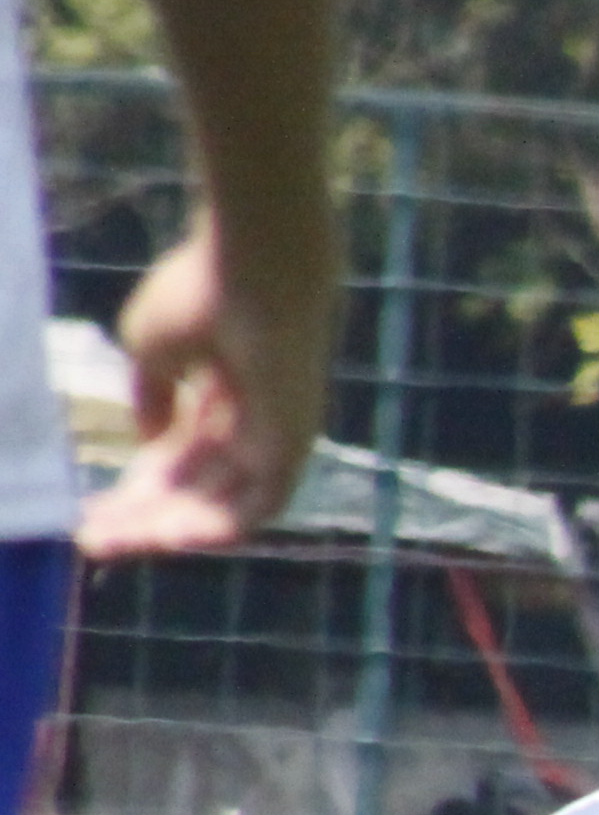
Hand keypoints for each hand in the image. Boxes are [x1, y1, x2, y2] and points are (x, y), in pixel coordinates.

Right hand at [78, 224, 326, 559]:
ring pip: (218, 505)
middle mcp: (250, 423)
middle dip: (141, 517)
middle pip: (193, 489)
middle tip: (93, 539)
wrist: (254, 272)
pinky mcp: (293, 448)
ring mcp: (274, 438)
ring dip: (164, 529)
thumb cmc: (203, 294)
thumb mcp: (154, 348)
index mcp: (221, 395)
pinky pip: (256, 508)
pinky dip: (214, 528)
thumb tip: (149, 441)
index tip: (89, 511)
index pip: (178, 457)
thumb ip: (152, 398)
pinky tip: (166, 539)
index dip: (134, 487)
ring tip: (109, 543)